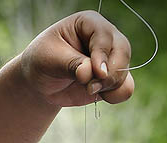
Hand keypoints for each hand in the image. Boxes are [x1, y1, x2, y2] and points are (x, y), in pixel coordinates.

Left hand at [19, 10, 133, 106]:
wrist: (41, 82)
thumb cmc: (42, 62)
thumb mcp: (50, 59)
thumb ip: (71, 64)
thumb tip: (89, 73)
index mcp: (89, 23)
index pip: (104, 36)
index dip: (102, 55)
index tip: (98, 73)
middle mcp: (106, 37)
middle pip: (122, 52)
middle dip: (109, 74)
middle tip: (90, 87)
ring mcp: (111, 58)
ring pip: (125, 72)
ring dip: (110, 86)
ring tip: (88, 90)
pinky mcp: (112, 77)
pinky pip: (126, 88)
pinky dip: (116, 95)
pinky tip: (98, 95)